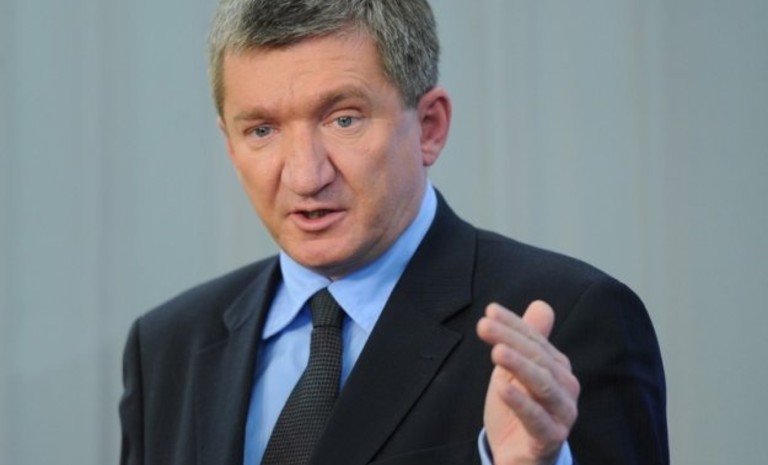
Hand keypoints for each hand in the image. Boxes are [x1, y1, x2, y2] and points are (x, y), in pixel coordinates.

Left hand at [476, 301, 579, 464]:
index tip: (489, 311)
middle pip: (538, 359)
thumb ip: (527, 340)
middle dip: (510, 339)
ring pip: (543, 386)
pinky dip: (521, 403)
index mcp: (558, 369)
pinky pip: (538, 420)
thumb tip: (541, 304)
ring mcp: (561, 415)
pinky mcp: (550, 440)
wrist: (517, 457)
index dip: (513, 324)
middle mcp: (566, 389)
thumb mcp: (516, 372)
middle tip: (484, 326)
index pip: (536, 340)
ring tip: (496, 352)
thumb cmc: (517, 412)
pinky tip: (502, 388)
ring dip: (519, 366)